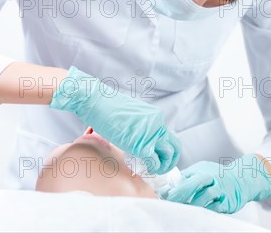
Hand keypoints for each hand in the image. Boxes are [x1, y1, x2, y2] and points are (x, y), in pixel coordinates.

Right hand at [49, 65, 180, 174]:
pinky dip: (152, 168)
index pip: (166, 137)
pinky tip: (143, 169)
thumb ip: (138, 127)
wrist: (96, 100)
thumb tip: (135, 140)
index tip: (155, 157)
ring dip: (163, 165)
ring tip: (153, 169)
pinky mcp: (142, 144)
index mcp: (154, 117)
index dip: (162, 150)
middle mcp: (156, 124)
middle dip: (170, 159)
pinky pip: (154, 161)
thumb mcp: (129, 116)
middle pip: (174, 145)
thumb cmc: (106, 107)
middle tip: (161, 166)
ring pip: (168, 154)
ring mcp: (150, 133)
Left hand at [163, 155, 270, 213]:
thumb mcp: (202, 170)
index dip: (175, 186)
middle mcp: (212, 179)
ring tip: (182, 209)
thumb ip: (187, 177)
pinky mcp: (228, 203)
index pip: (187, 177)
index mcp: (203, 171)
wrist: (241, 179)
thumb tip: (168, 186)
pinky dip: (206, 211)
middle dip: (181, 193)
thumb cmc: (216, 176)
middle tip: (170, 202)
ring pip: (205, 198)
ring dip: (193, 204)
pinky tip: (198, 213)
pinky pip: (215, 208)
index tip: (163, 195)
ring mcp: (221, 191)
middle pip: (195, 184)